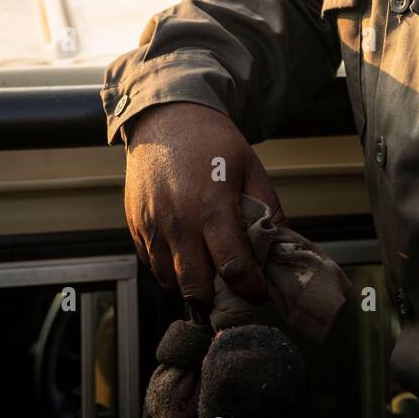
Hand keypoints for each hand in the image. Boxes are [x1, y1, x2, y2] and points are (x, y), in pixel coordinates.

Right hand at [123, 101, 286, 311]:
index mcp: (213, 207)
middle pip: (196, 288)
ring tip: (208, 276)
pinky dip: (169, 271)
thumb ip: (268, 208)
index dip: (250, 289)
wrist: (165, 116)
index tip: (258, 292)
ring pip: (170, 282)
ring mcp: (153, 226)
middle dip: (217, 300)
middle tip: (232, 295)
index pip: (233, 268)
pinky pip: (151, 265)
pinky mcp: (135, 226)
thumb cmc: (211, 140)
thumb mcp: (250, 167)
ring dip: (191, 287)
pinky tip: (186, 256)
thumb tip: (283, 244)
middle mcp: (179, 222)